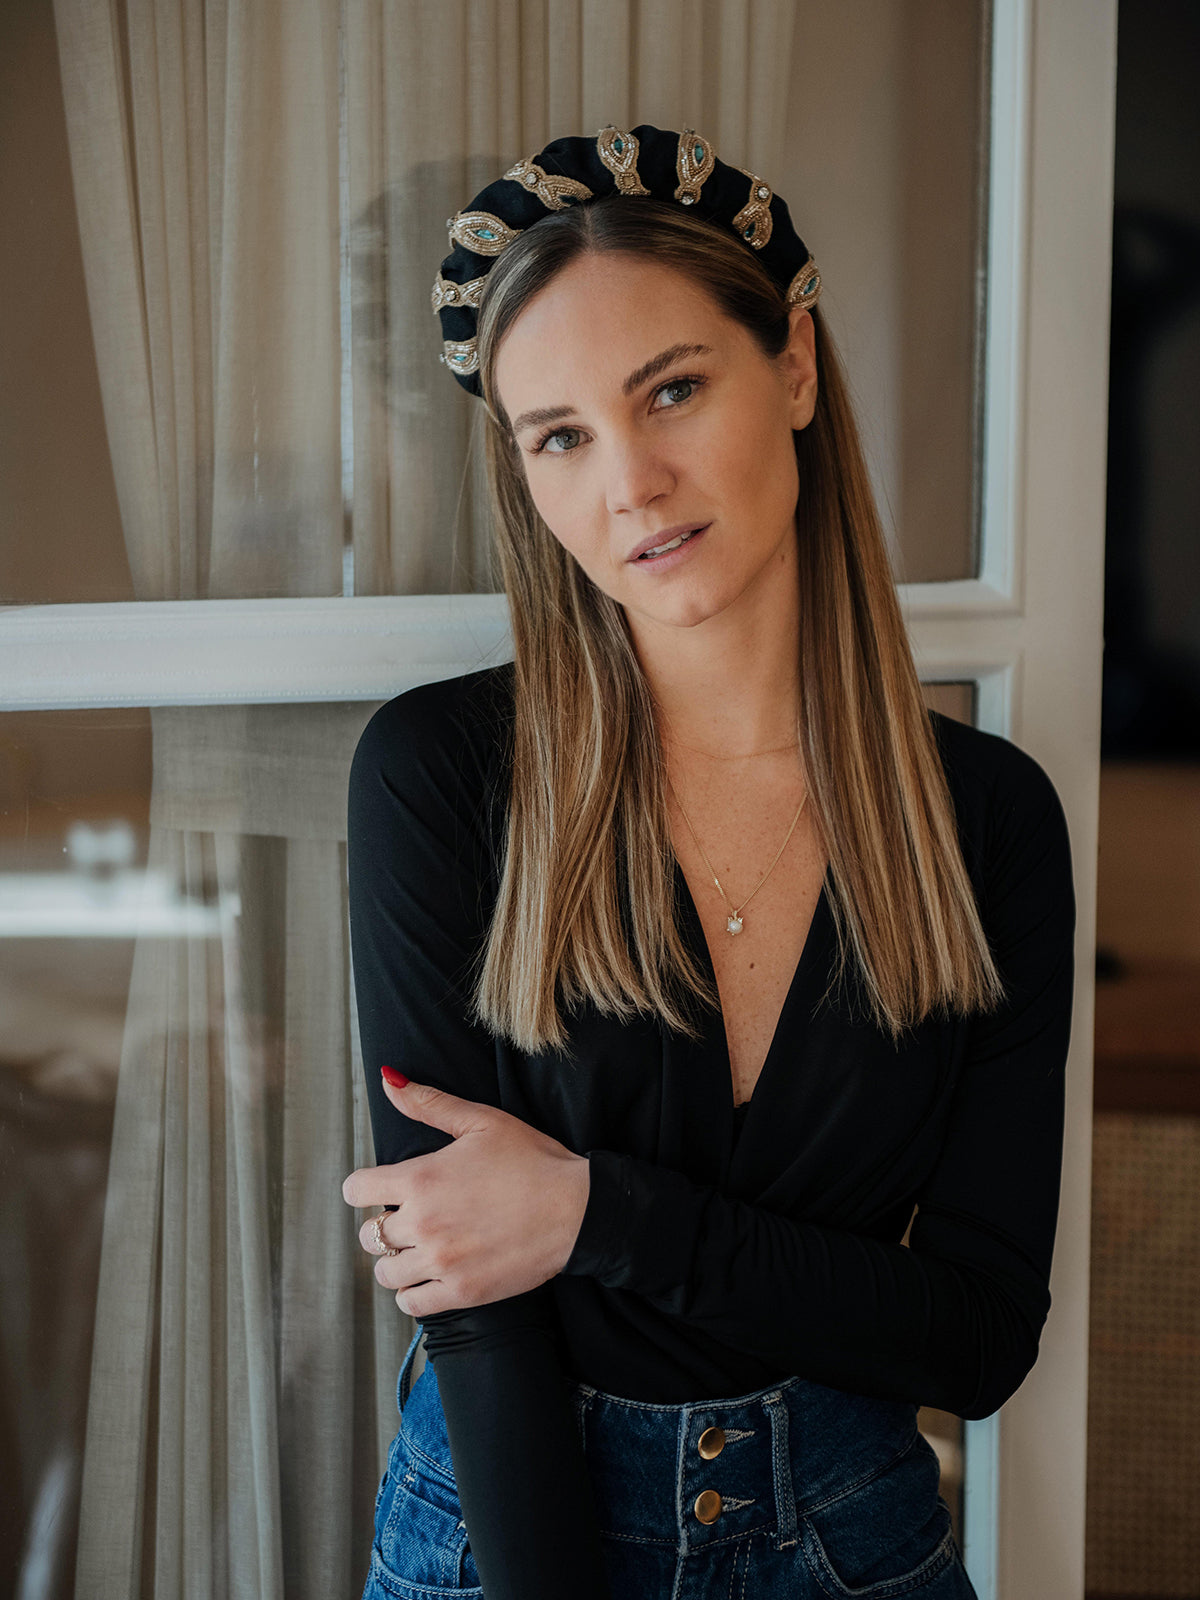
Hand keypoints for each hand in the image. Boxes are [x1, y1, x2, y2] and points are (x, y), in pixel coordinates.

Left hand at [341, 1071, 591, 1317]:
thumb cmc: (533, 1161)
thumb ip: (429, 1103)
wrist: (575, 1209)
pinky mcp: (460, 1292)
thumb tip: (389, 1081)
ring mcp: (440, 1262)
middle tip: (411, 1219)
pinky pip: (411, 1304)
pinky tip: (429, 1277)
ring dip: (396, 1261)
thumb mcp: (481, 1121)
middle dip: (385, 1224)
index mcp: (421, 1178)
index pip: (357, 1191)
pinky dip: (412, 1294)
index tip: (381, 1190)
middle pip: (369, 1235)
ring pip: (385, 1273)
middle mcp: (422, 1223)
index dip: (365, 1188)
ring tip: (419, 1250)